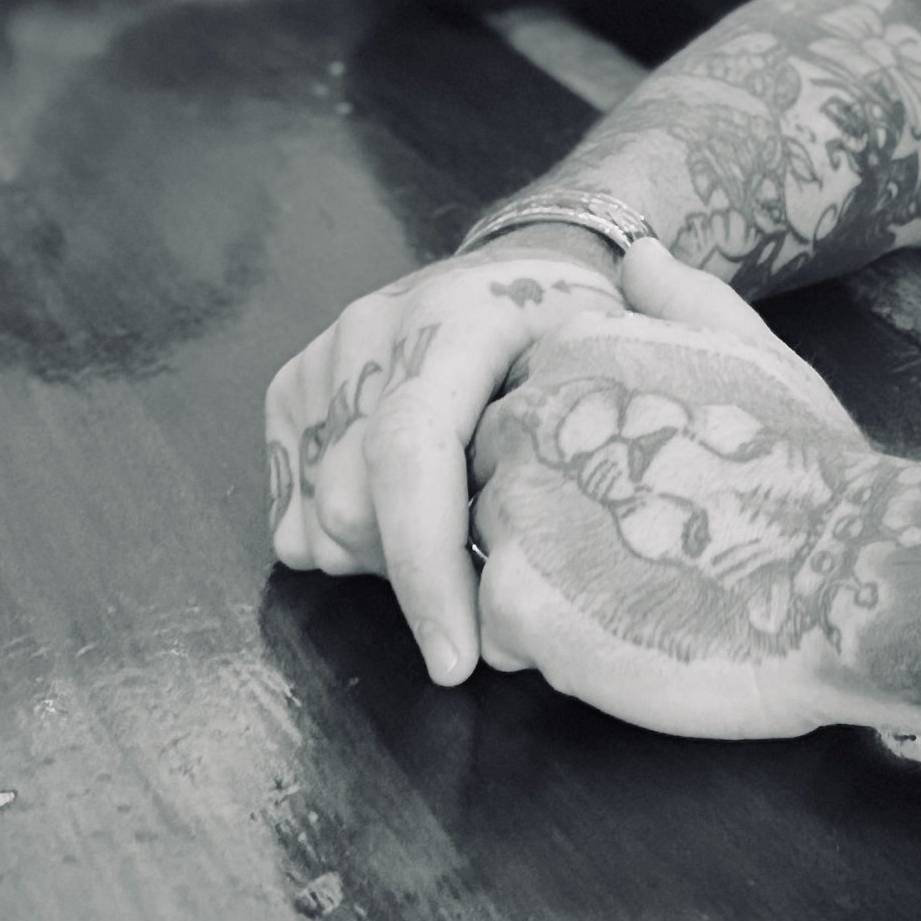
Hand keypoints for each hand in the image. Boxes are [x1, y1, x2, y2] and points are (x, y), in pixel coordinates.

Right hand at [265, 236, 627, 683]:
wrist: (526, 262)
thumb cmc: (584, 323)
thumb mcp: (624, 341)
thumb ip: (629, 394)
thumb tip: (592, 487)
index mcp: (455, 316)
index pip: (410, 453)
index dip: (427, 565)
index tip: (460, 659)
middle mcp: (372, 329)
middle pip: (353, 509)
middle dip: (416, 580)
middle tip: (486, 581)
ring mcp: (322, 358)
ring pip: (317, 526)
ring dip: (383, 564)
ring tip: (454, 532)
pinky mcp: (292, 390)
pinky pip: (291, 518)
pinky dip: (346, 547)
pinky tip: (408, 519)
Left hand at [469, 241, 920, 742]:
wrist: (842, 574)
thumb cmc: (810, 466)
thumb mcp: (753, 351)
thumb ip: (679, 299)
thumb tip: (635, 254)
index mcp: (577, 350)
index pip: (526, 408)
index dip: (576, 460)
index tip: (640, 491)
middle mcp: (531, 415)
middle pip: (493, 476)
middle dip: (546, 519)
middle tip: (632, 553)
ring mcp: (518, 505)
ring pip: (489, 554)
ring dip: (543, 584)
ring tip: (632, 595)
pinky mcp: (515, 598)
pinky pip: (496, 630)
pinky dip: (544, 647)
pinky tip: (619, 636)